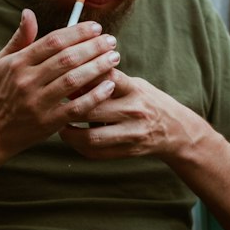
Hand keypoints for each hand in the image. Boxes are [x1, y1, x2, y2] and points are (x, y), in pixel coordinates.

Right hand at [0, 9, 120, 154]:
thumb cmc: (2, 92)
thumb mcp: (3, 62)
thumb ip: (20, 38)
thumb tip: (29, 12)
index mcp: (18, 63)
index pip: (53, 41)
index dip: (77, 32)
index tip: (96, 27)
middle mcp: (27, 81)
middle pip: (66, 58)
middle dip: (93, 47)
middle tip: (111, 41)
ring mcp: (38, 102)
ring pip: (73, 80)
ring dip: (98, 67)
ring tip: (114, 58)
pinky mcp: (48, 122)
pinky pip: (76, 107)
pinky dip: (95, 96)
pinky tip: (109, 85)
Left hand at [58, 69, 201, 160]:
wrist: (175, 130)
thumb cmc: (146, 101)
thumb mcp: (133, 85)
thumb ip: (108, 81)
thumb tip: (73, 78)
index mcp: (134, 89)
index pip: (107, 77)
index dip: (82, 76)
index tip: (64, 77)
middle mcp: (134, 111)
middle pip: (93, 108)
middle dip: (70, 107)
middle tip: (54, 104)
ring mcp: (132, 133)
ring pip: (92, 136)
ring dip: (70, 133)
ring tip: (60, 125)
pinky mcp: (129, 151)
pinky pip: (97, 153)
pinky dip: (79, 147)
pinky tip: (72, 139)